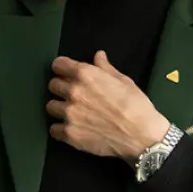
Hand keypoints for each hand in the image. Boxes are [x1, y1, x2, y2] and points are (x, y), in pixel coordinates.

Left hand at [47, 51, 169, 160]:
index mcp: (86, 75)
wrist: (141, 135)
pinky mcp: (69, 134)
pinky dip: (60, 129)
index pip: (58, 65)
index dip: (62, 68)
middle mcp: (74, 92)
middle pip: (53, 85)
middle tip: (73, 95)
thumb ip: (105, 68)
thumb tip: (98, 56)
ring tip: (72, 113)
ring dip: (59, 108)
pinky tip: (72, 128)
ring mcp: (69, 114)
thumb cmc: (136, 106)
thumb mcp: (124, 81)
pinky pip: (53, 129)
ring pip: (50, 106)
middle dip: (61, 87)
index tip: (66, 73)